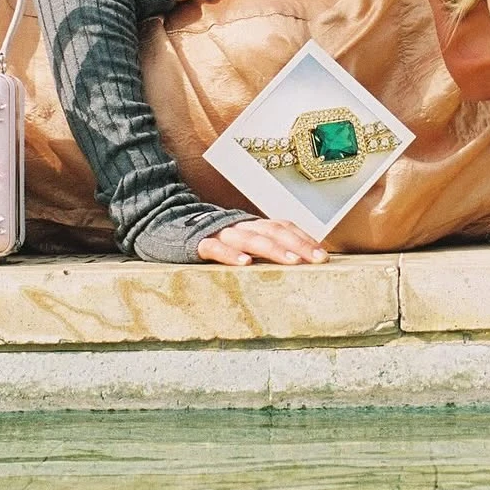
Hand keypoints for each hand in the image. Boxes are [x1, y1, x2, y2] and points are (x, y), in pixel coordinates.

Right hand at [196, 218, 328, 265]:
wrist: (166, 226)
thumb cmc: (211, 240)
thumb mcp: (240, 241)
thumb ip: (262, 247)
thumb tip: (295, 261)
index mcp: (251, 225)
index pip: (282, 227)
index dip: (303, 239)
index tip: (323, 256)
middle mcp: (239, 226)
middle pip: (272, 231)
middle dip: (297, 245)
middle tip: (317, 260)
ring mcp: (219, 233)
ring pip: (249, 239)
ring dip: (272, 249)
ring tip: (291, 261)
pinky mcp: (198, 244)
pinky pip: (215, 248)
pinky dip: (230, 255)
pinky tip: (244, 264)